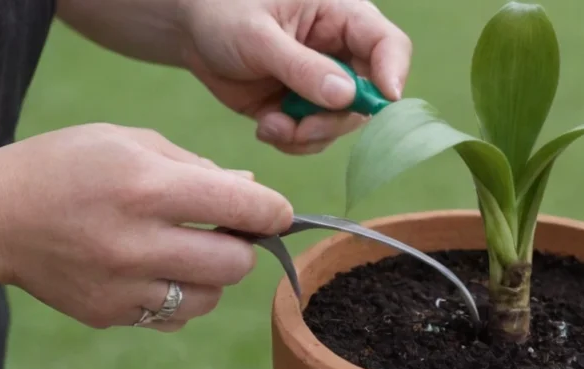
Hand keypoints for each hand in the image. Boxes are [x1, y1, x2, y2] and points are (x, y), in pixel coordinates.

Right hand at [0, 123, 292, 330]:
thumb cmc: (63, 166)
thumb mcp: (126, 141)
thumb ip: (195, 166)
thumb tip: (251, 189)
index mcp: (145, 187)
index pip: (242, 207)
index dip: (274, 211)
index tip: (276, 211)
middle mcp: (136, 242)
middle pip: (235, 264)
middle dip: (243, 246)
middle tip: (227, 231)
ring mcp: (122, 286)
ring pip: (209, 299)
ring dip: (213, 276)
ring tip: (188, 251)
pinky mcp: (110, 315)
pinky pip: (174, 318)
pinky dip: (180, 299)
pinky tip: (157, 273)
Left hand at [177, 0, 411, 154]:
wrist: (190, 32)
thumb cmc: (223, 12)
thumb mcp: (259, 36)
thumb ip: (302, 66)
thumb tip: (346, 96)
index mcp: (340, 16)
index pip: (387, 44)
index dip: (393, 72)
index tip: (385, 99)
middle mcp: (339, 52)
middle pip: (367, 96)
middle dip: (335, 119)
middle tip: (300, 127)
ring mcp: (322, 83)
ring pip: (340, 123)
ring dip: (309, 135)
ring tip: (271, 126)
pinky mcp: (301, 108)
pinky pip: (314, 137)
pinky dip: (292, 141)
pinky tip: (265, 126)